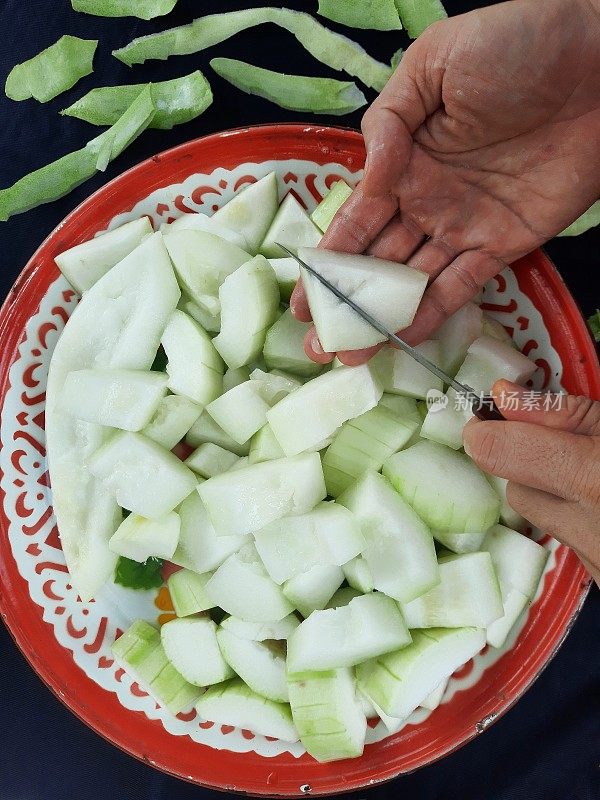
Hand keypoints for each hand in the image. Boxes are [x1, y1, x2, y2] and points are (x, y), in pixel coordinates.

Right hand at [292, 0, 599, 364]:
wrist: (597, 62)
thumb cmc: (515, 45)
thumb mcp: (434, 63)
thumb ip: (389, 123)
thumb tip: (366, 180)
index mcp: (402, 160)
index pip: (355, 219)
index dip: (328, 261)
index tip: (302, 298)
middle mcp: (425, 200)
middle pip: (376, 261)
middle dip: (345, 302)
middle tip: (318, 341)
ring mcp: (463, 225)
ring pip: (413, 282)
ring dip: (381, 319)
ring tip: (349, 353)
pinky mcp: (503, 244)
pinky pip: (462, 285)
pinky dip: (434, 313)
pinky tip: (404, 338)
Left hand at [463, 380, 599, 586]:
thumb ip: (562, 413)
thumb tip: (502, 397)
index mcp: (593, 479)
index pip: (499, 455)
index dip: (487, 429)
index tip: (491, 413)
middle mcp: (587, 529)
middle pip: (515, 491)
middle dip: (529, 462)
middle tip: (559, 442)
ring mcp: (593, 560)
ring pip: (537, 517)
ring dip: (552, 491)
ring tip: (587, 471)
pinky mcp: (597, 577)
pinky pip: (565, 539)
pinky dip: (573, 516)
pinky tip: (596, 501)